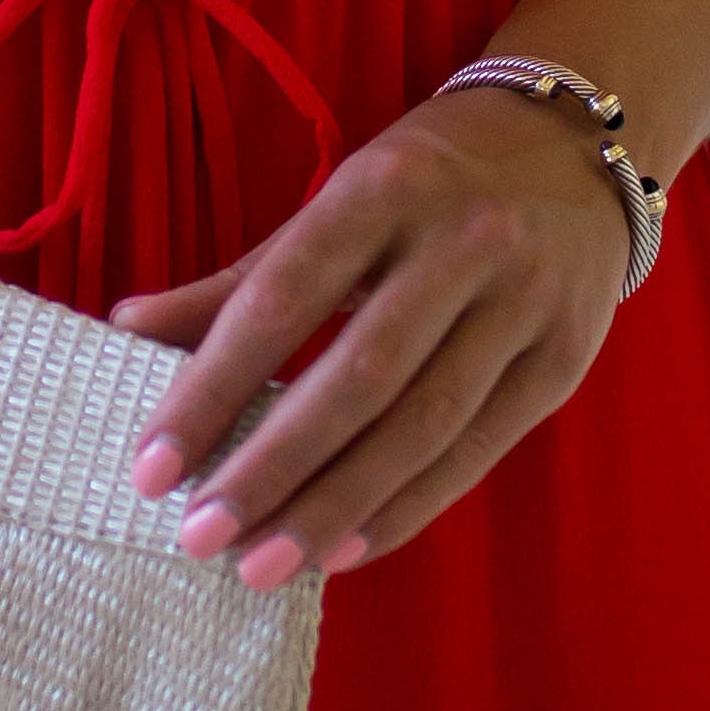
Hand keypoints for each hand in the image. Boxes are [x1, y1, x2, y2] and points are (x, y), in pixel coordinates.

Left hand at [109, 83, 629, 583]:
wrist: (580, 145)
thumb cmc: (430, 179)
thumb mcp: (337, 201)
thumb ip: (241, 279)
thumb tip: (129, 331)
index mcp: (383, 189)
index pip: (283, 300)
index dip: (212, 388)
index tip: (152, 467)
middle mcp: (462, 242)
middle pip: (358, 377)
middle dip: (272, 468)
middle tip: (199, 537)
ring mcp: (523, 303)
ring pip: (421, 426)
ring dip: (335, 506)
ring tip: (263, 565)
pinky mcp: (564, 359)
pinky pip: (476, 451)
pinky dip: (406, 508)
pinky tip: (344, 551)